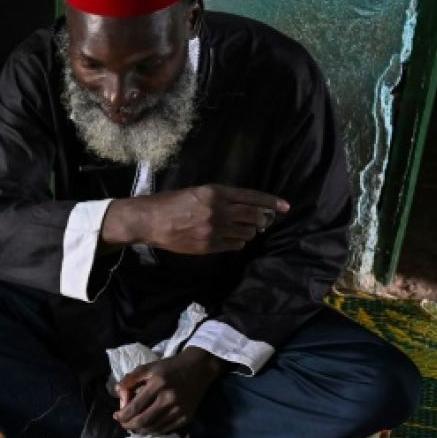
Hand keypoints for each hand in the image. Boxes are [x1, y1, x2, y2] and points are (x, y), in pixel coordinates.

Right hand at [103, 185, 288, 254]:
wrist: (150, 220)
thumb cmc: (172, 202)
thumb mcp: (198, 192)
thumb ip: (220, 198)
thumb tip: (246, 206)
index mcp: (216, 193)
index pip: (252, 197)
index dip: (271, 202)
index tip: (285, 206)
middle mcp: (219, 210)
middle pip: (254, 216)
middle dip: (263, 219)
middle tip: (264, 221)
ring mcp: (214, 230)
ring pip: (247, 233)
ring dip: (250, 232)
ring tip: (245, 231)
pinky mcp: (209, 246)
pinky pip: (234, 246)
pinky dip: (238, 243)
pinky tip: (233, 240)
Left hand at [113, 348, 225, 434]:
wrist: (198, 369)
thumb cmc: (170, 367)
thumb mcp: (148, 367)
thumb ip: (130, 379)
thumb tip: (117, 393)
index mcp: (158, 384)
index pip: (135, 407)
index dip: (122, 415)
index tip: (116, 416)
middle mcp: (169, 398)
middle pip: (143, 421)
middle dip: (128, 425)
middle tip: (123, 423)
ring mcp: (179, 410)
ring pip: (153, 428)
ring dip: (139, 430)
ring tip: (133, 425)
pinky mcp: (186, 417)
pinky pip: (165, 430)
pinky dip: (153, 431)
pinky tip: (147, 426)